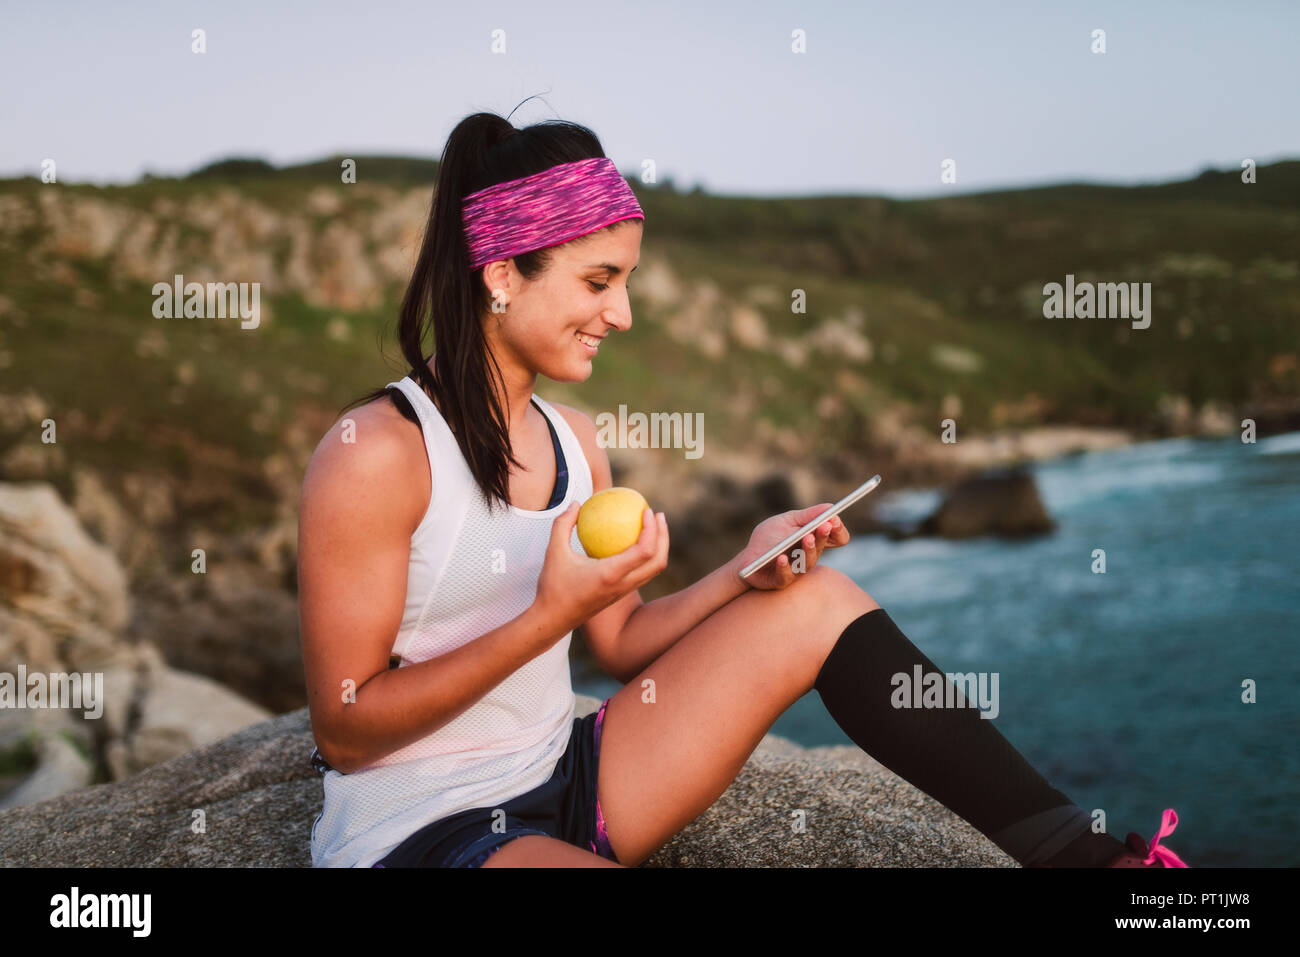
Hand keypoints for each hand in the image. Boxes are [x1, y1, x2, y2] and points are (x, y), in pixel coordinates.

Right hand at [534, 503, 668, 639]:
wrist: (552, 621)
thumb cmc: (552, 587)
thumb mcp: (553, 552)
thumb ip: (563, 524)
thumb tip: (576, 503)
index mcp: (611, 574)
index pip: (644, 551)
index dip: (652, 529)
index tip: (647, 511)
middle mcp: (623, 585)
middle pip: (658, 561)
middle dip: (664, 536)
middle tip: (658, 515)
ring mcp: (624, 592)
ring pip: (654, 570)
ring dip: (659, 547)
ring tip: (652, 526)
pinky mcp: (620, 595)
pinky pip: (642, 573)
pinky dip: (646, 556)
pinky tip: (633, 542)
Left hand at [735, 503, 849, 590]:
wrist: (747, 557)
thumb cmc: (769, 538)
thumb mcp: (787, 521)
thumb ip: (808, 516)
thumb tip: (830, 508)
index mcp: (814, 540)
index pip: (837, 538)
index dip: (838, 530)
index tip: (834, 520)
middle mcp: (809, 556)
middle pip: (821, 548)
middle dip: (822, 536)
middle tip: (824, 525)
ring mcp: (796, 570)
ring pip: (806, 563)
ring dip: (808, 550)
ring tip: (806, 538)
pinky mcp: (780, 581)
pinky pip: (785, 576)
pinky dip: (784, 567)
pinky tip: (782, 558)